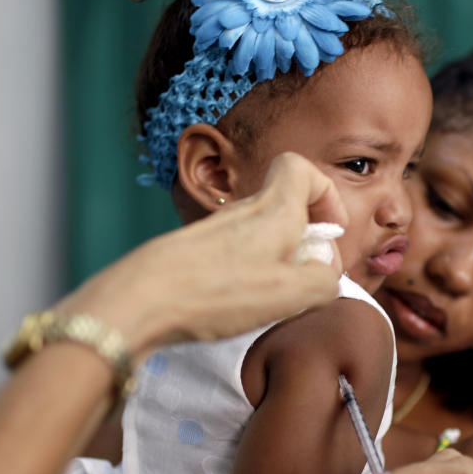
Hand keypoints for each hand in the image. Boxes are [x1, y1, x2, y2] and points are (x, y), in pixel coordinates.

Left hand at [56, 152, 348, 358]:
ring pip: (261, 232)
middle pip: (285, 205)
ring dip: (279, 259)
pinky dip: (250, 273)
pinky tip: (241, 304)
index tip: (331, 230)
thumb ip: (324, 279)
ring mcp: (217, 232)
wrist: (141, 300)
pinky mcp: (196, 253)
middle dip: (305, 238)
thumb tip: (327, 272)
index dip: (325, 194)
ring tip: (275, 297)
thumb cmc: (215, 292)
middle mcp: (244, 212)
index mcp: (274, 210)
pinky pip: (238, 253)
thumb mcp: (291, 293)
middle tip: (308, 275)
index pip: (302, 169)